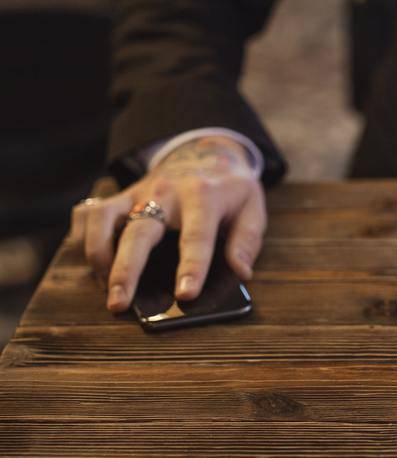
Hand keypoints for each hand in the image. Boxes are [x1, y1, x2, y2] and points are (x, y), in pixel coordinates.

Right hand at [73, 135, 265, 312]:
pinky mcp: (119, 196)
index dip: (192, 266)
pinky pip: (89, 213)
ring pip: (104, 219)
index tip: (185, 295)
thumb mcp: (252, 205)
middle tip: (119, 304)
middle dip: (127, 270)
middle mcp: (165, 192)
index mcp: (203, 196)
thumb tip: (241, 272)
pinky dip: (82, 237)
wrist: (206, 153)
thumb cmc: (229, 190)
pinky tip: (92, 262)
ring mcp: (137, 193)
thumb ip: (247, 239)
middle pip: (139, 231)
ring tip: (106, 289)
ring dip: (98, 255)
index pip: (196, 234)